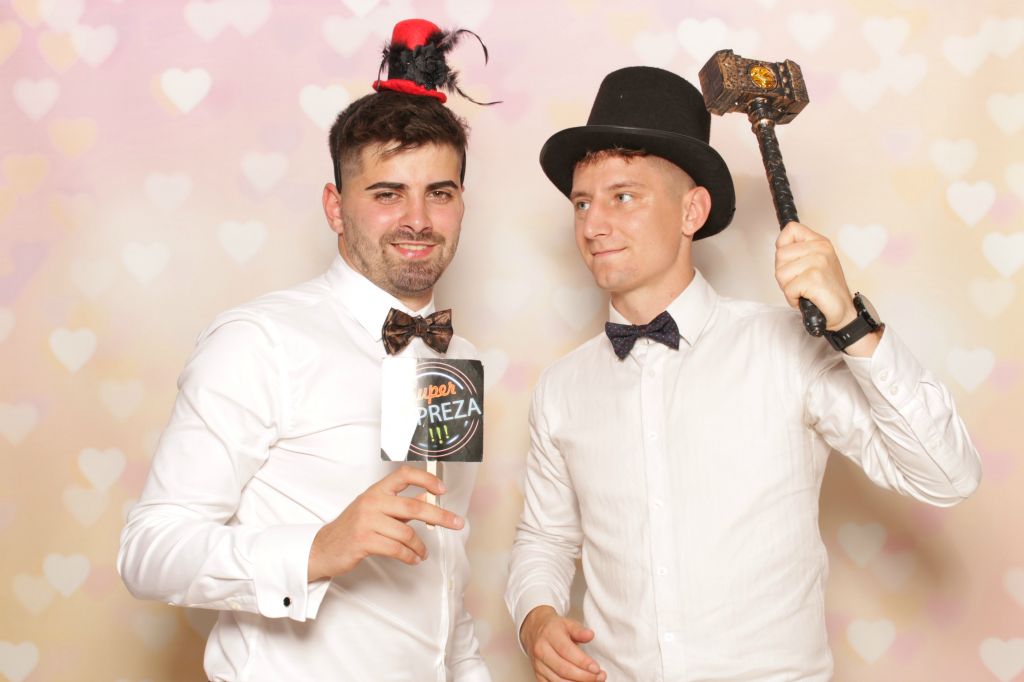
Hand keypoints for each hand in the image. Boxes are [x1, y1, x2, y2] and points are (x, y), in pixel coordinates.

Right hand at [307, 465, 463, 580]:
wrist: (324, 547)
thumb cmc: (354, 527)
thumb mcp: (376, 510)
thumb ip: (401, 505)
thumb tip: (429, 498)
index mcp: (376, 491)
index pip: (403, 475)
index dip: (425, 479)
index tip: (442, 489)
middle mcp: (372, 502)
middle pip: (413, 507)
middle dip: (440, 516)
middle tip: (457, 523)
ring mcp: (367, 521)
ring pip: (406, 533)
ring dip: (420, 546)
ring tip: (422, 554)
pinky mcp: (364, 541)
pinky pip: (396, 549)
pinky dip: (410, 556)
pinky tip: (413, 559)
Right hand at [520, 605, 605, 681]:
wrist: (534, 630)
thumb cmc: (553, 628)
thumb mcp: (568, 623)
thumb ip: (579, 630)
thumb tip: (590, 635)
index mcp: (549, 635)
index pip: (566, 651)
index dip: (582, 662)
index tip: (596, 668)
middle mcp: (541, 651)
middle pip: (563, 669)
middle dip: (584, 676)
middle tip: (599, 676)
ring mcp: (538, 664)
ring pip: (558, 681)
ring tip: (593, 680)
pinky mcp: (538, 674)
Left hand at [775, 222, 856, 330]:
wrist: (843, 311)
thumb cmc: (826, 290)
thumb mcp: (814, 263)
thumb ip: (798, 252)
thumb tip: (780, 246)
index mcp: (820, 242)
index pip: (791, 229)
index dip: (782, 245)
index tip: (790, 261)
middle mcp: (820, 249)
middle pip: (780, 254)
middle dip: (783, 273)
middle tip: (799, 282)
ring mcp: (818, 262)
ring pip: (781, 273)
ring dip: (788, 287)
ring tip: (804, 290)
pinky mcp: (814, 278)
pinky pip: (788, 289)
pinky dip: (792, 299)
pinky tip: (806, 298)